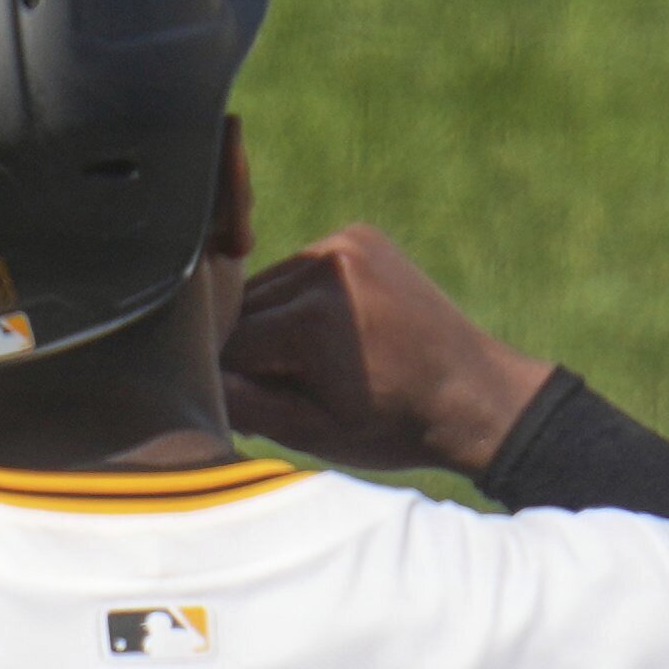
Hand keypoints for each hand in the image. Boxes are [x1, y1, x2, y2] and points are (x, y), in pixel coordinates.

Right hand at [222, 225, 555, 479]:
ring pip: (268, 286)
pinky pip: (300, 269)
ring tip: (318, 362)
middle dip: (255, 349)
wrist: (475, 394)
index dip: (240, 382)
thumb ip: (245, 402)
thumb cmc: (396, 426)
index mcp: (313, 316)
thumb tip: (193, 377)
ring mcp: (345, 242)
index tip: (267, 406)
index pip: (230, 346)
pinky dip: (302, 298)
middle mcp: (326, 265)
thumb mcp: (313, 432)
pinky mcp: (359, 236)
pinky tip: (333, 332)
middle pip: (244, 309)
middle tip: (297, 387)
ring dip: (275, 321)